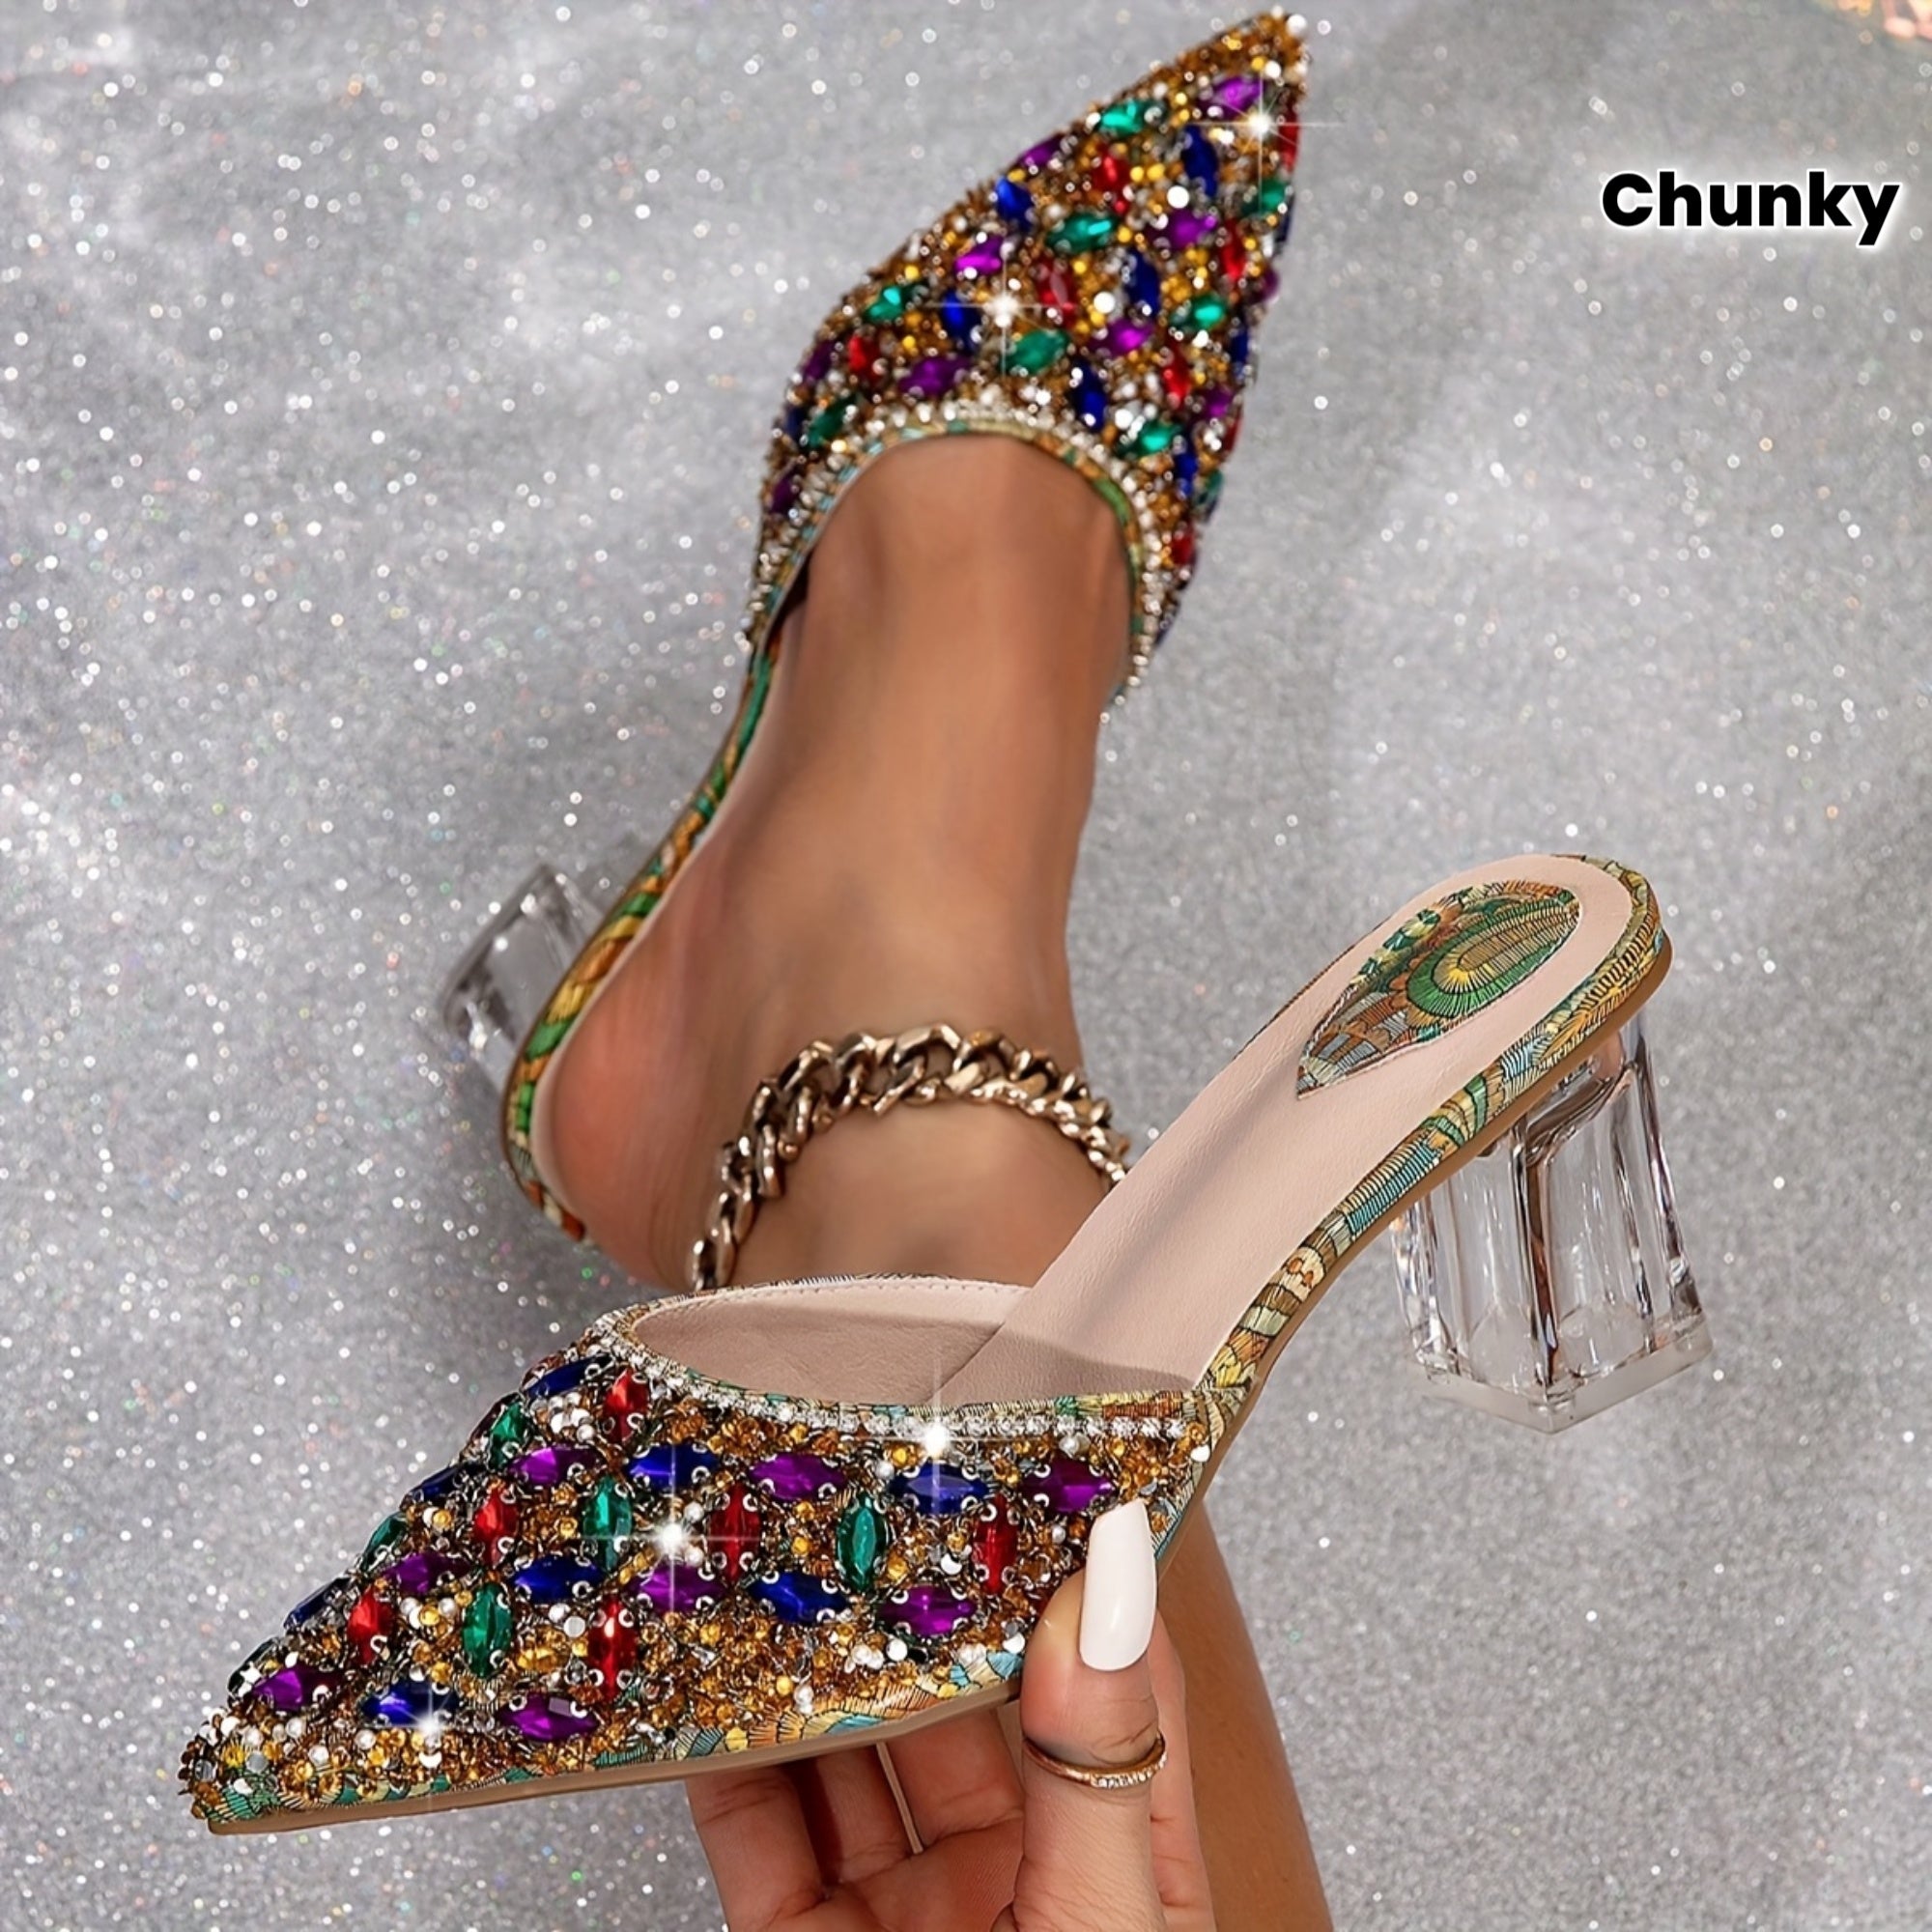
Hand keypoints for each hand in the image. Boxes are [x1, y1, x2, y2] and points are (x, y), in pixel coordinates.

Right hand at [688, 1500, 1214, 1929]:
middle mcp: (1015, 1872)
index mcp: (1123, 1861)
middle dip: (916, 1599)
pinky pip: (755, 1830)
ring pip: (852, 1753)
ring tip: (781, 1544)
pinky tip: (709, 1665)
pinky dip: (724, 1751)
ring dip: (816, 1658)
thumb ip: (1100, 1770)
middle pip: (963, 1700)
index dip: (1075, 1569)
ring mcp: (905, 1909)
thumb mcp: (1105, 1929)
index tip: (1032, 1459)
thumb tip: (1107, 1583)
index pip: (1110, 1678)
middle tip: (875, 1479)